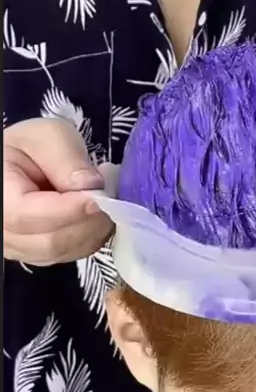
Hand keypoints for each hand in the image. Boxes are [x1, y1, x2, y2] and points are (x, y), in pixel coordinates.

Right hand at [4, 118, 113, 264]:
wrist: (22, 161)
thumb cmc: (30, 146)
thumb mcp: (47, 136)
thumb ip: (66, 158)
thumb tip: (91, 186)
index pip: (26, 216)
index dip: (69, 211)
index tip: (99, 197)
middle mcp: (3, 231)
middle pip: (49, 241)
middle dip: (88, 220)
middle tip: (110, 195)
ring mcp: (19, 248)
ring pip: (63, 252)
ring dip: (92, 230)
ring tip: (103, 200)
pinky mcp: (39, 254)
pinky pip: (69, 255)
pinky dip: (90, 237)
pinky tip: (96, 214)